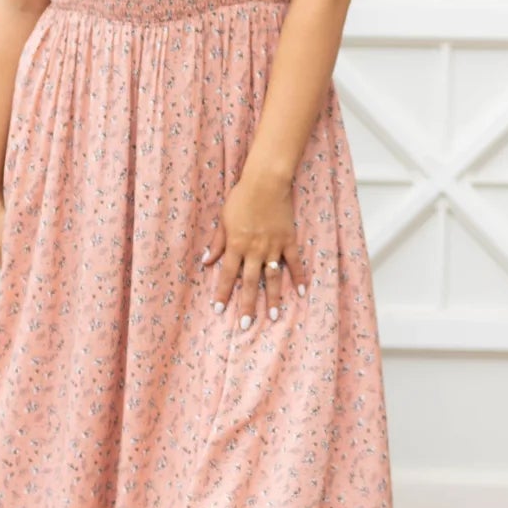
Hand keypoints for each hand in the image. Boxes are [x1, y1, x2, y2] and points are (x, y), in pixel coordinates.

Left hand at [202, 168, 306, 327]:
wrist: (265, 182)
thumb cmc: (241, 197)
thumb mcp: (223, 219)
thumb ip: (217, 242)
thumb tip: (206, 261)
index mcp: (236, 245)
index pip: (226, 275)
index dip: (222, 293)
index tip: (218, 310)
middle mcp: (254, 250)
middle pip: (249, 282)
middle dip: (247, 304)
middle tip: (245, 324)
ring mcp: (273, 246)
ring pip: (272, 277)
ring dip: (273, 298)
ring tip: (273, 317)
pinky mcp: (288, 240)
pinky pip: (294, 262)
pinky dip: (298, 277)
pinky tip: (301, 292)